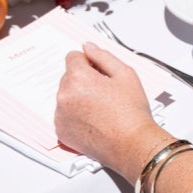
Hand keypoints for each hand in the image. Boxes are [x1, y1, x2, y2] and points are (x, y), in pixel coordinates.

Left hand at [54, 42, 163, 181]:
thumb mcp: (125, 74)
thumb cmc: (131, 112)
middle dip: (83, 80)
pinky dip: (74, 115)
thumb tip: (88, 47)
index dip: (89, 62)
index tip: (99, 72)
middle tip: (104, 92)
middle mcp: (64, 95)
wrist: (131, 144)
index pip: (73, 57)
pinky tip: (93, 120)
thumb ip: (103, 56)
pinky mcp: (61, 131)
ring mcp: (60, 115)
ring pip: (66, 96)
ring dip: (78, 97)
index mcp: (78, 77)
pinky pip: (63, 115)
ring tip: (100, 108)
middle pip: (68, 77)